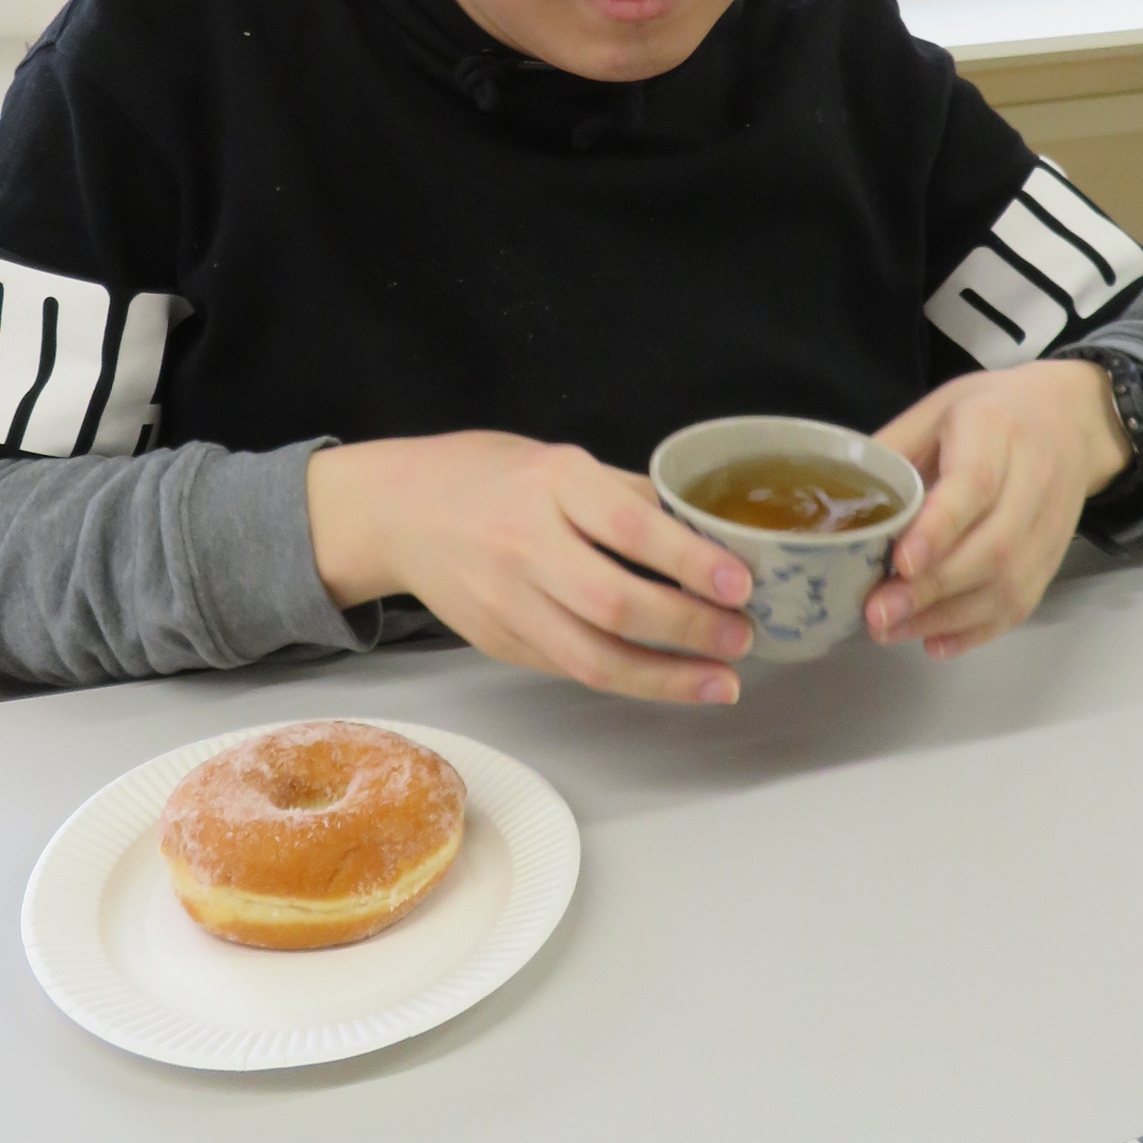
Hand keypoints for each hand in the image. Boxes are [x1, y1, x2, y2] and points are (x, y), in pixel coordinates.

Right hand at [306, 432, 754, 702]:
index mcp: (550, 482)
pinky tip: (673, 680)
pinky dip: (631, 681)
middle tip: (744, 635)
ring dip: (669, 677)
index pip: (628, 527)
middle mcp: (524, 543)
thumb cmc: (490, 476)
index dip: (689, 560)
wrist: (399, 511)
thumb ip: (627, 495)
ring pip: (594, 657)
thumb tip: (709, 534)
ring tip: (724, 680)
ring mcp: (507, 601)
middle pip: (614, 604)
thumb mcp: (560, 461)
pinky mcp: (499, 642)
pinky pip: (573, 670)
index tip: (740, 581)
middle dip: (689, 629)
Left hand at [865, 359, 1129, 659]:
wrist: (1072, 419)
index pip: (974, 486)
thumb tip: (842, 502)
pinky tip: (933, 641)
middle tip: (876, 612)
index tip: (901, 562)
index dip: (939, 529)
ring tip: (892, 629)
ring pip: (1008, 585)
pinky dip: (976, 630)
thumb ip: (893, 451)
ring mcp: (1049, 525)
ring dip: (947, 617)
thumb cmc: (989, 411)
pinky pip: (1021, 604)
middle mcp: (1033, 479)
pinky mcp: (1054, 558)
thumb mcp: (935, 410)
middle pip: (992, 547)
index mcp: (994, 429)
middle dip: (932, 588)